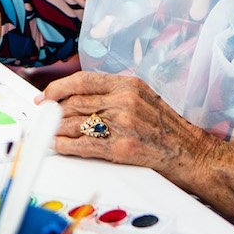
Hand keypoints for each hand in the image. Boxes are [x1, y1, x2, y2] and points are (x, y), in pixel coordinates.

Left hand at [41, 71, 219, 177]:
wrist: (191, 153)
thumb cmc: (166, 128)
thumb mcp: (143, 97)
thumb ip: (114, 94)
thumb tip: (77, 97)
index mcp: (128, 84)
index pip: (83, 80)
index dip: (58, 88)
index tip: (46, 96)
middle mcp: (124, 101)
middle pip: (75, 102)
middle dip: (52, 111)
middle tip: (42, 116)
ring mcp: (123, 124)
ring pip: (75, 123)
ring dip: (55, 129)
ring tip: (46, 132)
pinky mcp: (121, 148)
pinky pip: (83, 145)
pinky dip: (65, 145)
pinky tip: (58, 145)